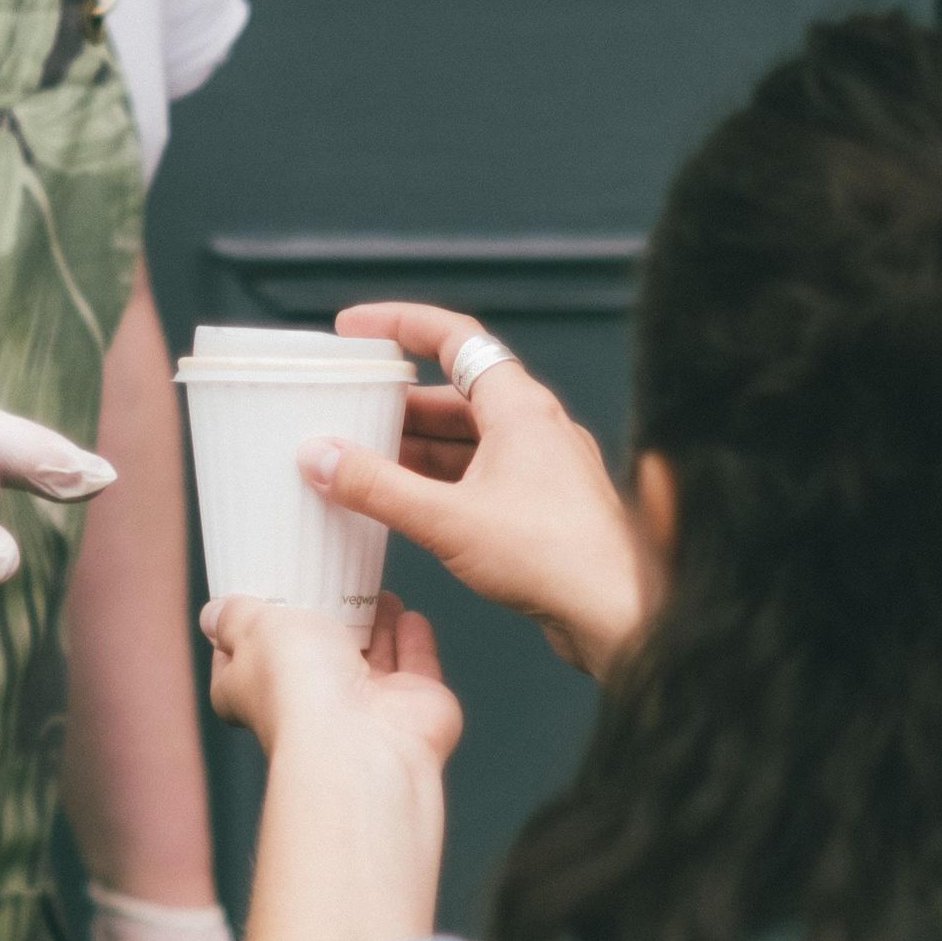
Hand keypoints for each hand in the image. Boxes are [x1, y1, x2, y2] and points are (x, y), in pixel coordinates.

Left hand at [203, 595, 461, 940]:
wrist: (362, 738)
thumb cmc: (299, 689)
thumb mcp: (252, 628)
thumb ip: (235, 616)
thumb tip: (213, 614)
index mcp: (256, 691)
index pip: (241, 663)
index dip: (245, 634)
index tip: (256, 601)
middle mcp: (310, 704)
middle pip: (314, 658)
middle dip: (322, 622)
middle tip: (328, 580)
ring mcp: (365, 706)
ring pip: (370, 659)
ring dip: (374, 624)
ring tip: (375, 590)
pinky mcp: (413, 704)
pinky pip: (416, 666)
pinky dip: (414, 640)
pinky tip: (410, 615)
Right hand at [299, 302, 643, 678]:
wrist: (619, 616)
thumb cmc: (558, 559)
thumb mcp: (447, 520)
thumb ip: (377, 487)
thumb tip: (322, 458)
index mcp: (520, 407)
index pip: (454, 337)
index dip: (400, 324)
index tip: (355, 328)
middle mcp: (535, 427)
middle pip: (453, 393)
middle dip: (395, 402)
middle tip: (346, 410)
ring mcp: (541, 467)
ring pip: (465, 439)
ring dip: (413, 446)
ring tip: (360, 459)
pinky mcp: (540, 507)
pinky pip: (477, 476)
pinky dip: (436, 481)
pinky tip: (404, 502)